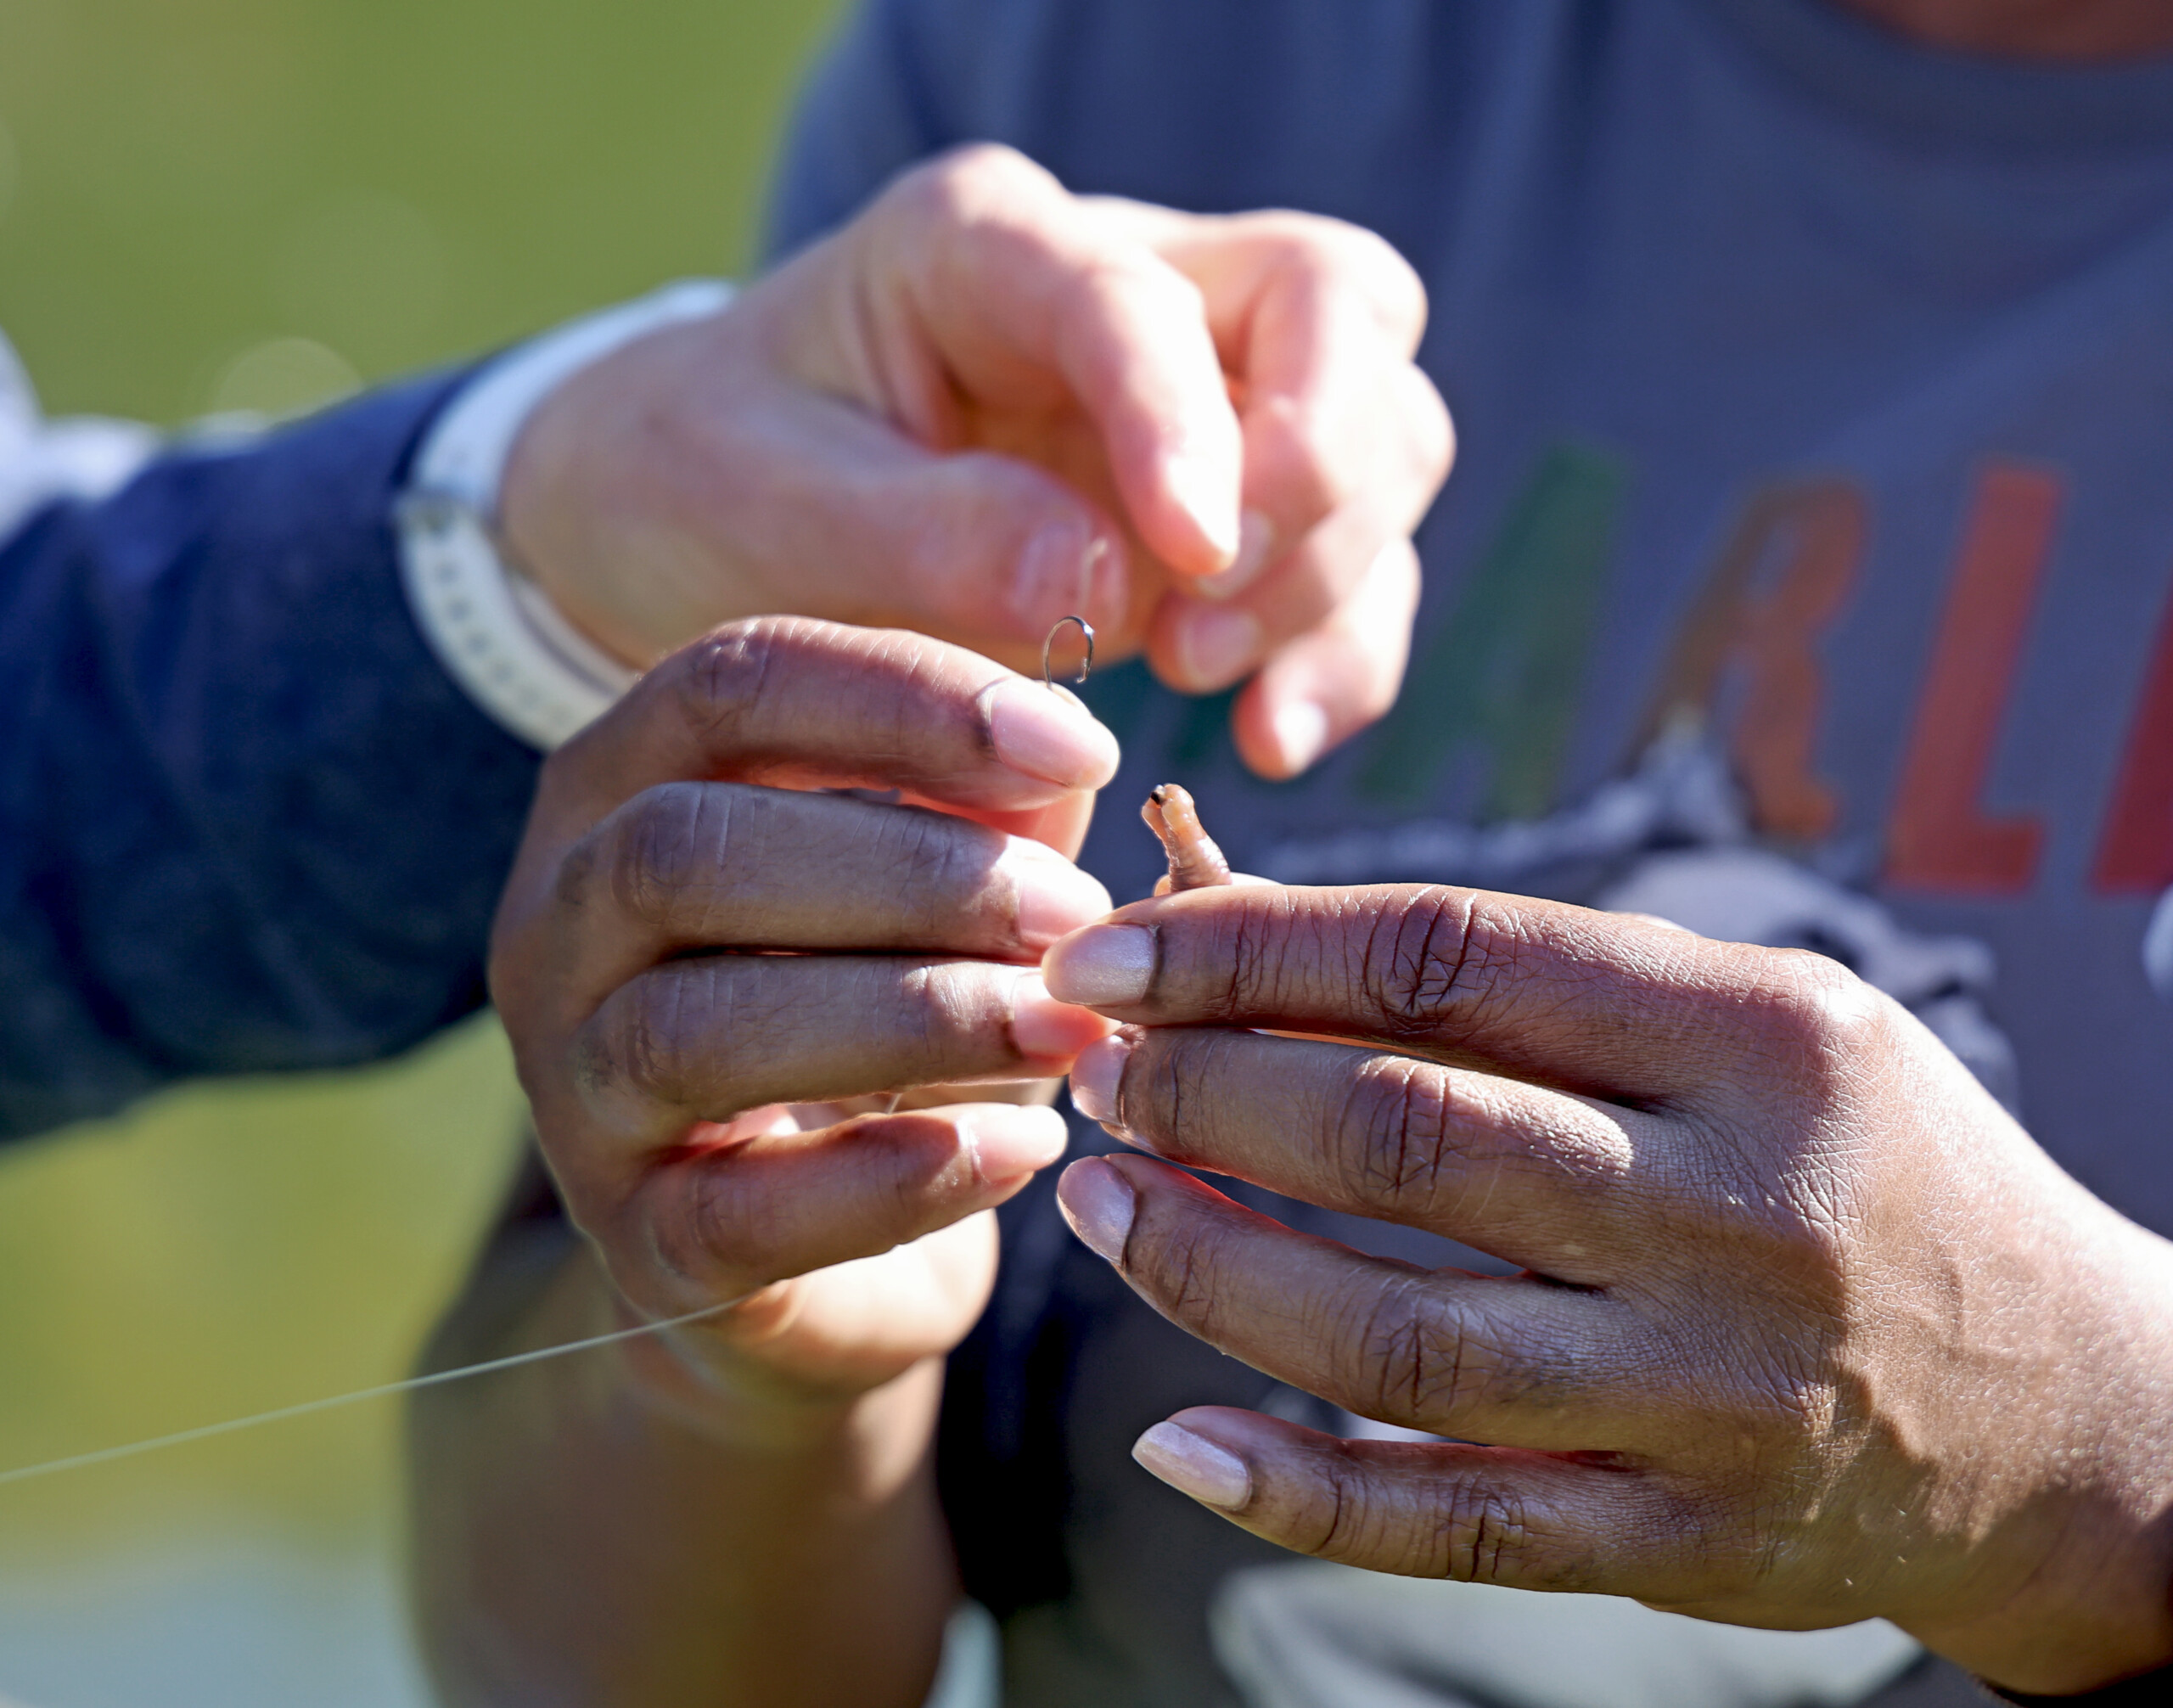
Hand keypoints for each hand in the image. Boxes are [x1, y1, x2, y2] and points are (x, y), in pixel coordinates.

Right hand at [487, 617, 1117, 1411]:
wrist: (818, 1259)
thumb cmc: (884, 1018)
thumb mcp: (937, 889)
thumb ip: (987, 807)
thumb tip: (1070, 755)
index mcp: (621, 785)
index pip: (732, 683)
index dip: (910, 697)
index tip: (1085, 750)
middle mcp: (560, 924)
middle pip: (685, 848)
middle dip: (910, 872)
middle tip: (1075, 917)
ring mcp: (574, 1090)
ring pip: (692, 1028)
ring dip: (910, 1015)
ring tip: (1064, 1027)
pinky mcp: (637, 1241)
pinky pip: (738, 1212)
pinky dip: (895, 1179)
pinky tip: (1027, 1148)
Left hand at [499, 143, 1450, 778]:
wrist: (685, 525)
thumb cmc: (705, 486)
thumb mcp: (765, 512)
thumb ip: (928, 538)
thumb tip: (1115, 586)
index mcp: (983, 245)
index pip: (1142, 296)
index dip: (1188, 422)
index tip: (1189, 560)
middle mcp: (1122, 290)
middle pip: (1335, 312)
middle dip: (1315, 470)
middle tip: (1202, 625)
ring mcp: (1190, 399)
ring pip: (1381, 431)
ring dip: (1335, 572)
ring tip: (1226, 698)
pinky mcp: (1218, 512)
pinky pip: (1347, 562)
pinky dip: (1338, 652)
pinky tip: (1270, 742)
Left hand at [1039, 884, 2172, 1693]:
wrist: (2069, 1409)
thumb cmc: (1860, 1165)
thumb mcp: (1750, 1028)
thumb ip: (1525, 991)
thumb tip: (1248, 939)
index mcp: (1759, 1041)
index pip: (1445, 961)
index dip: (1245, 949)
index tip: (1110, 951)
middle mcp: (1738, 1215)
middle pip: (1401, 1137)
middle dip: (1204, 1092)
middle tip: (1092, 1068)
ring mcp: (1710, 1395)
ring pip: (1396, 1334)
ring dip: (1205, 1263)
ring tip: (1097, 1202)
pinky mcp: (1684, 1543)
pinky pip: (1453, 1523)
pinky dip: (1294, 1487)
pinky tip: (1174, 1437)